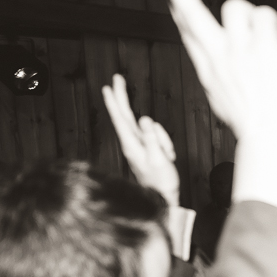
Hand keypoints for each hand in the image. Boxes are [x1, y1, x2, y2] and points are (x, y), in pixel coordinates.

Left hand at [102, 74, 178, 206]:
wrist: (163, 199)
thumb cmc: (161, 181)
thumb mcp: (159, 159)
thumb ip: (152, 138)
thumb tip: (144, 118)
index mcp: (131, 145)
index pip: (120, 119)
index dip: (114, 102)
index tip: (107, 87)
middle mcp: (132, 143)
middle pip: (125, 114)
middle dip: (122, 96)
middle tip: (117, 78)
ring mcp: (139, 145)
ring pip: (150, 128)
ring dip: (163, 139)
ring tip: (169, 156)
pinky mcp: (146, 148)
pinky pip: (156, 137)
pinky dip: (165, 145)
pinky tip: (169, 157)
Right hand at [161, 0, 276, 138]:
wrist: (267, 137)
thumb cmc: (253, 126)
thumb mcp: (224, 103)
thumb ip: (220, 81)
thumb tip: (221, 72)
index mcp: (207, 71)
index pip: (188, 35)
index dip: (178, 14)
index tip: (173, 0)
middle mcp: (217, 57)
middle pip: (191, 13)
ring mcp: (237, 49)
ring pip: (233, 6)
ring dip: (250, 10)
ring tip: (265, 28)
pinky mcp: (261, 46)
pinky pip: (262, 14)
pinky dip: (272, 19)